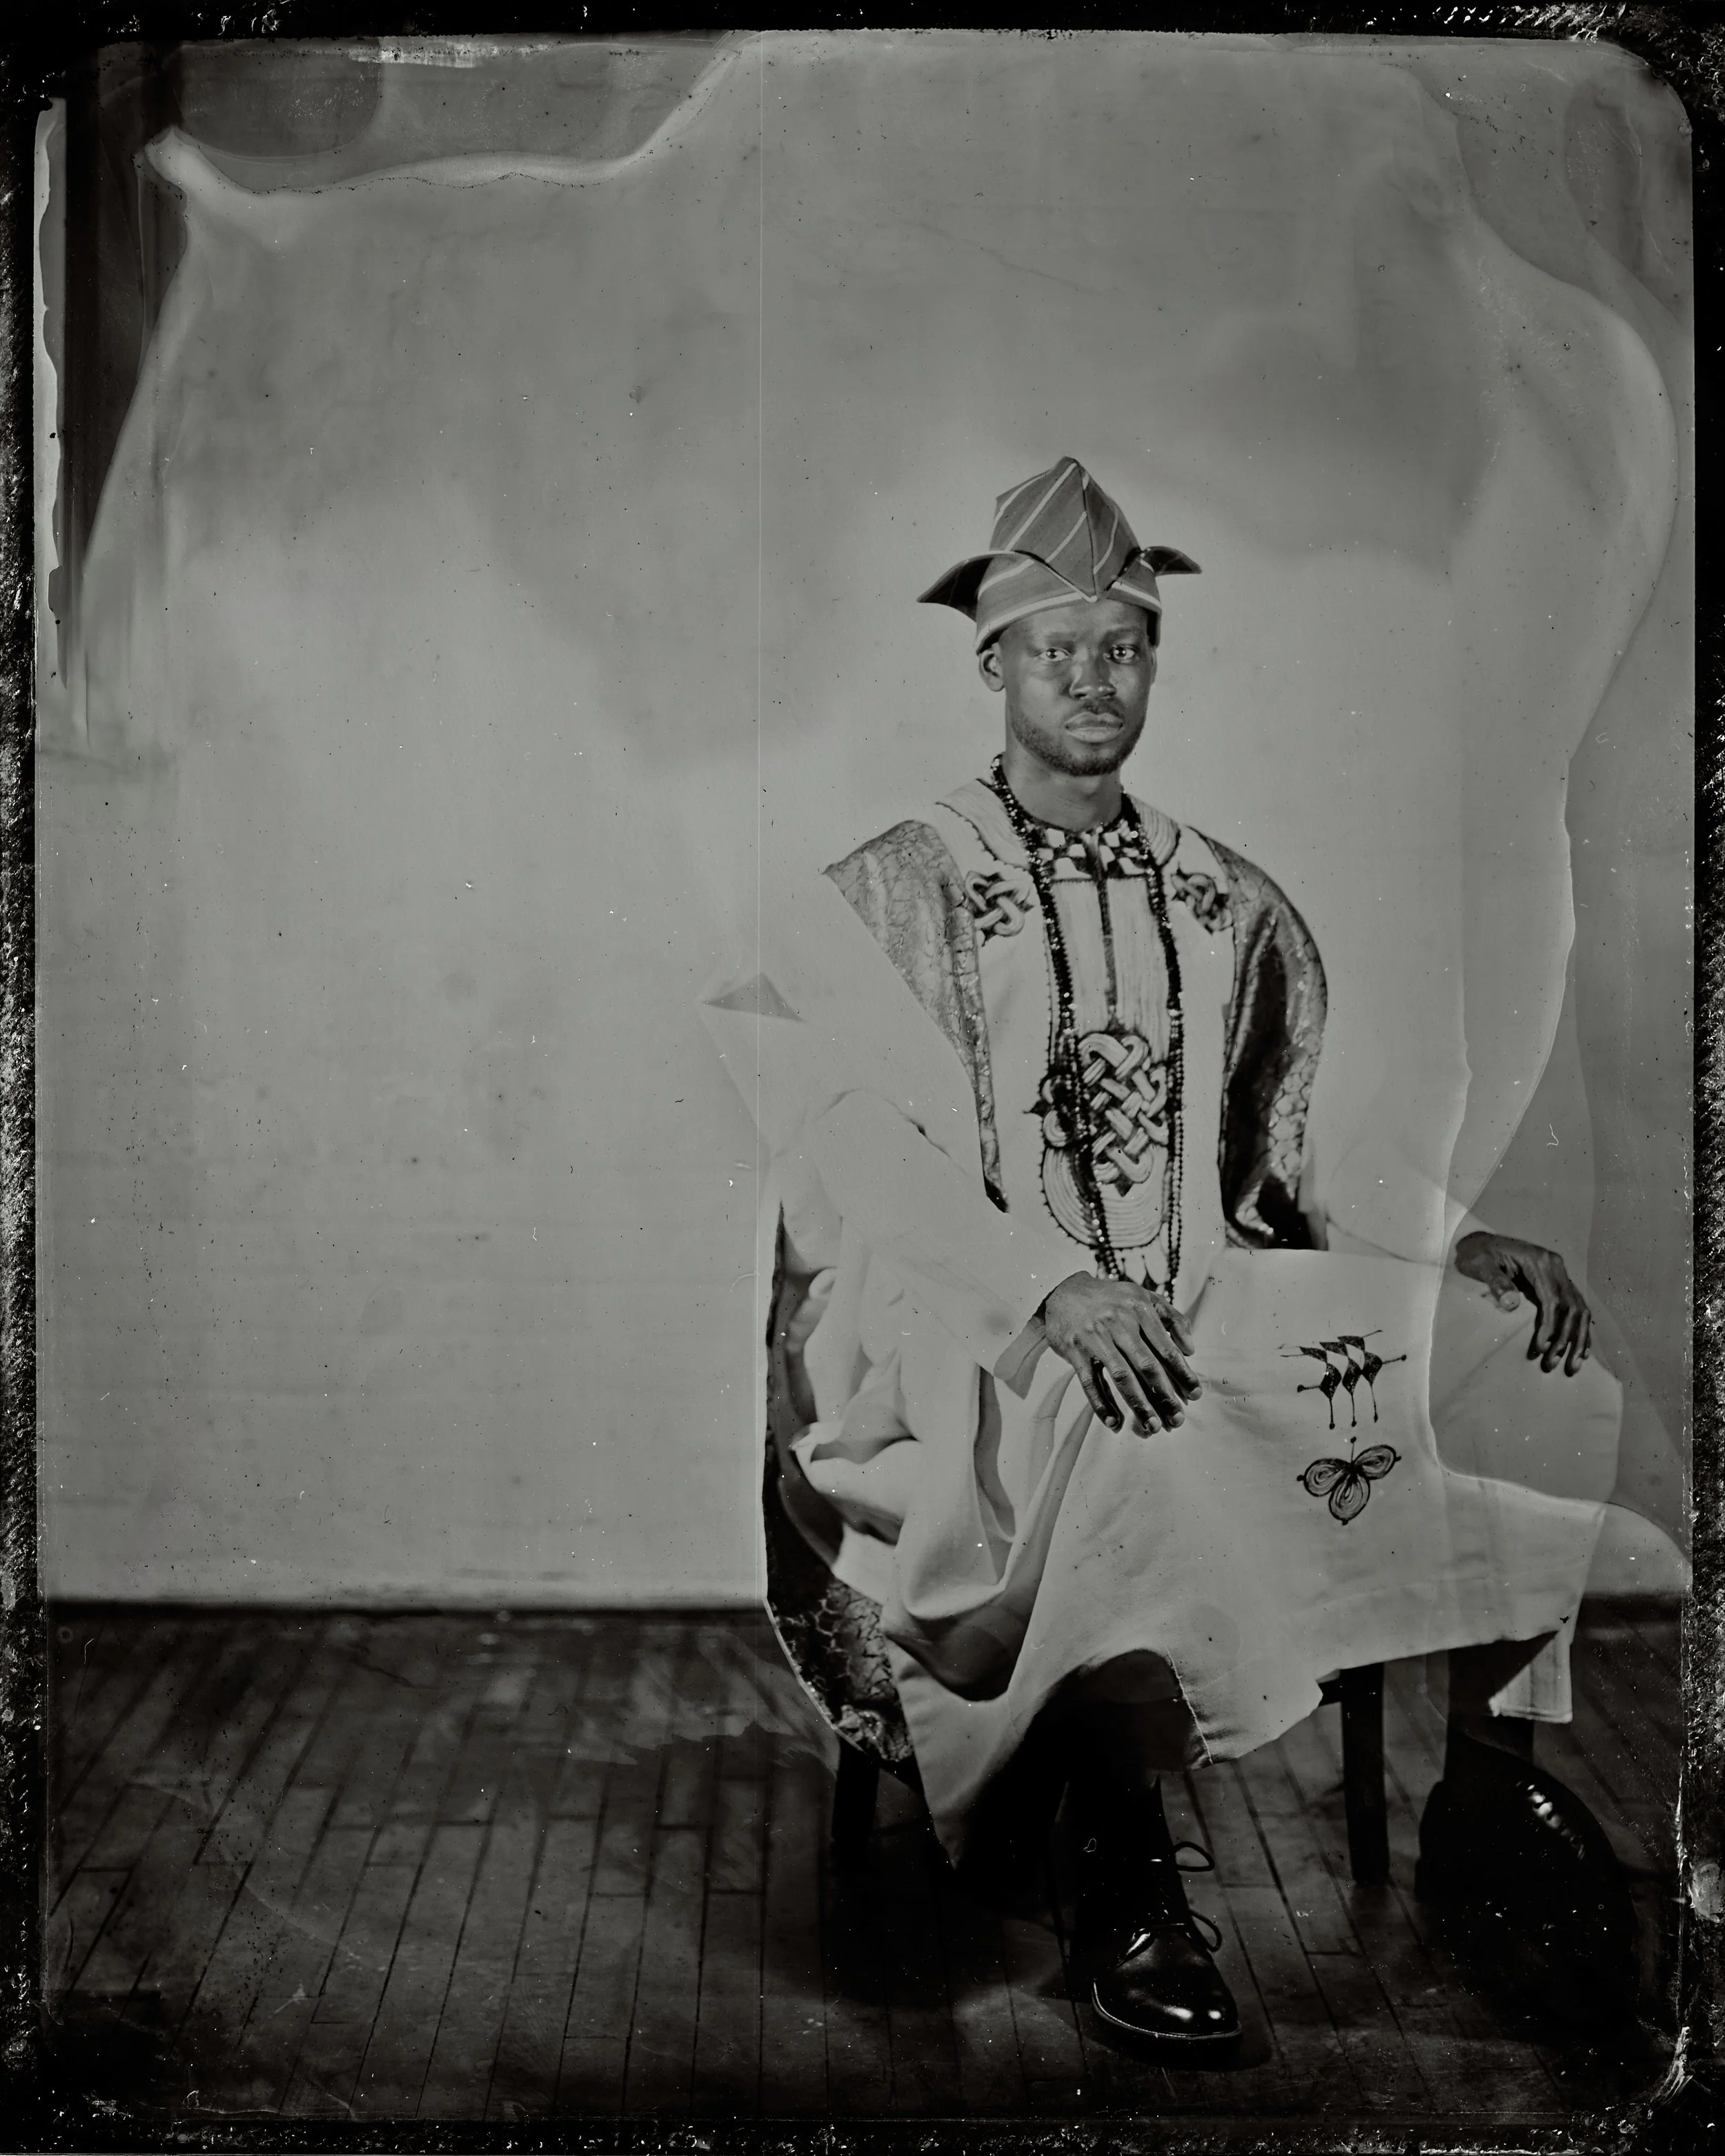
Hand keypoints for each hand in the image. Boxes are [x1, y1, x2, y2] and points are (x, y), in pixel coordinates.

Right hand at [1040, 1272, 1200, 1434]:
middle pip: (1146, 1365)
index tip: (1194, 1394)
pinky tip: (1114, 1422)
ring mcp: (1095, 1337)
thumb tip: (1190, 1349)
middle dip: (1164, 1395)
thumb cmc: (1110, 1298)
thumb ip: (1171, 1317)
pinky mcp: (1075, 1350)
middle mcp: (1118, 1322)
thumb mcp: (1142, 1297)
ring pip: (1120, 1376)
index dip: (1182, 1373)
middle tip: (1177, 1419)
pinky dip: (1101, 1404)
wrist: (1064, 1290)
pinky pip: (1090, 1382)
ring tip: (1153, 1426)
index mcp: (1139, 1309)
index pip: (1166, 1347)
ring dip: (1138, 1404)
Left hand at [1454, 1231, 1592, 1375]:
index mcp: (1539, 1261)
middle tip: (1557, 1365)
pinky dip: (1579, 1327)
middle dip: (1567, 1338)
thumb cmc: (1476, 1255)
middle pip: (1572, 1306)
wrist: (1477, 1241)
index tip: (1542, 1349)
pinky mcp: (1557, 1280)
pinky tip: (1581, 1348)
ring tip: (1573, 1365)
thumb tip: (1511, 1303)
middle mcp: (1555, 1265)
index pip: (1553, 1299)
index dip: (1550, 1326)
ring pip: (1579, 1308)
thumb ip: (1496, 1282)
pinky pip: (1576, 1306)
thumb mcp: (1480, 1265)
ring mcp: (1559, 1272)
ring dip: (1578, 1338)